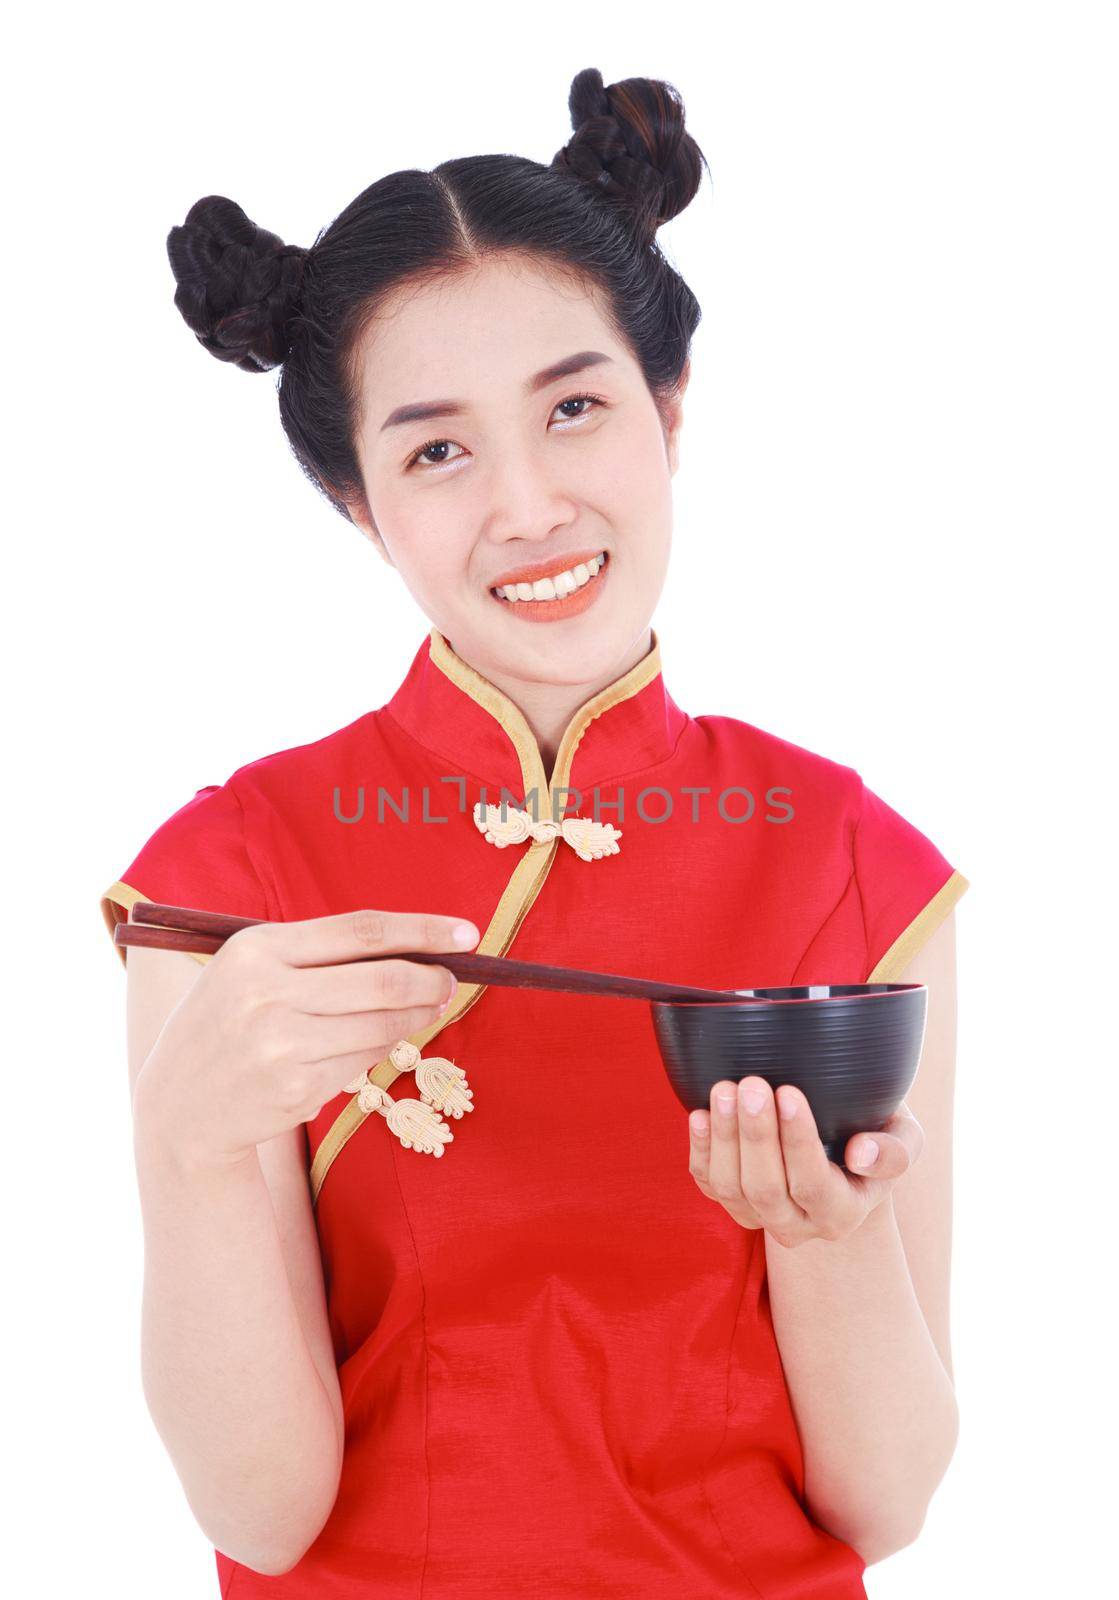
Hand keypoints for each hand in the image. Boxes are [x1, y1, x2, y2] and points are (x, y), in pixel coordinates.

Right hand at [132, 908, 478, 1169]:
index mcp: (258, 949)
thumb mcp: (251, 970)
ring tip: (429, 1008)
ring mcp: (281, 1045)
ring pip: (382, 1025)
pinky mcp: (295, 1088)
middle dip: (432, 979)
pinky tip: (379, 1042)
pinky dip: (382, 1050)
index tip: (467, 934)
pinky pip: (364, 1062)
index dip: (423, 930)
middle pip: (384, 979)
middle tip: (452, 981)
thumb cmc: (229, 1022)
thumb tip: (414, 947)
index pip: (362, 930)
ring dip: (417, 1017)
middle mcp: (266, 993)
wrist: (179, 1106)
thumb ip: (318, 954)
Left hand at [687, 1076, 923, 1245]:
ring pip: (731, 1188)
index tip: (789, 1091)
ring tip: (725, 1088)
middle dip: (755, 1135)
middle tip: (752, 1083)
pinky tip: (700, 1112)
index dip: (798, 1141)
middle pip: (766, 1190)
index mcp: (842, 1214)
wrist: (843, 1154)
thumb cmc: (876, 1135)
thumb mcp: (904, 1139)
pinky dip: (700, 1148)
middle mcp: (799, 1226)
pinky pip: (708, 1184)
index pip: (814, 1185)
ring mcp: (760, 1217)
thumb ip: (895, 1151)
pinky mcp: (732, 1201)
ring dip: (724, 1137)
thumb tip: (861, 1154)